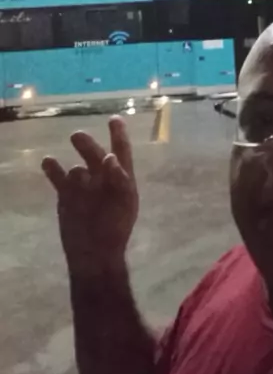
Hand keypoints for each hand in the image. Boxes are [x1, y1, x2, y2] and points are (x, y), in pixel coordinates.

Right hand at [42, 116, 138, 276]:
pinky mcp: (66, 195)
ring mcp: (83, 186)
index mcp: (121, 178)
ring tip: (75, 181)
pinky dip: (52, 168)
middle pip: (95, 155)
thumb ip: (118, 178)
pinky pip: (58, 177)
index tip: (113, 119)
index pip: (121, 150)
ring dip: (75, 170)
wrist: (94, 254)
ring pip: (77, 169)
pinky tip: (48, 161)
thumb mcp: (124, 202)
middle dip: (87, 145)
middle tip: (76, 137)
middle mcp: (102, 178)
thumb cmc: (115, 229)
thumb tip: (110, 156)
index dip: (118, 134)